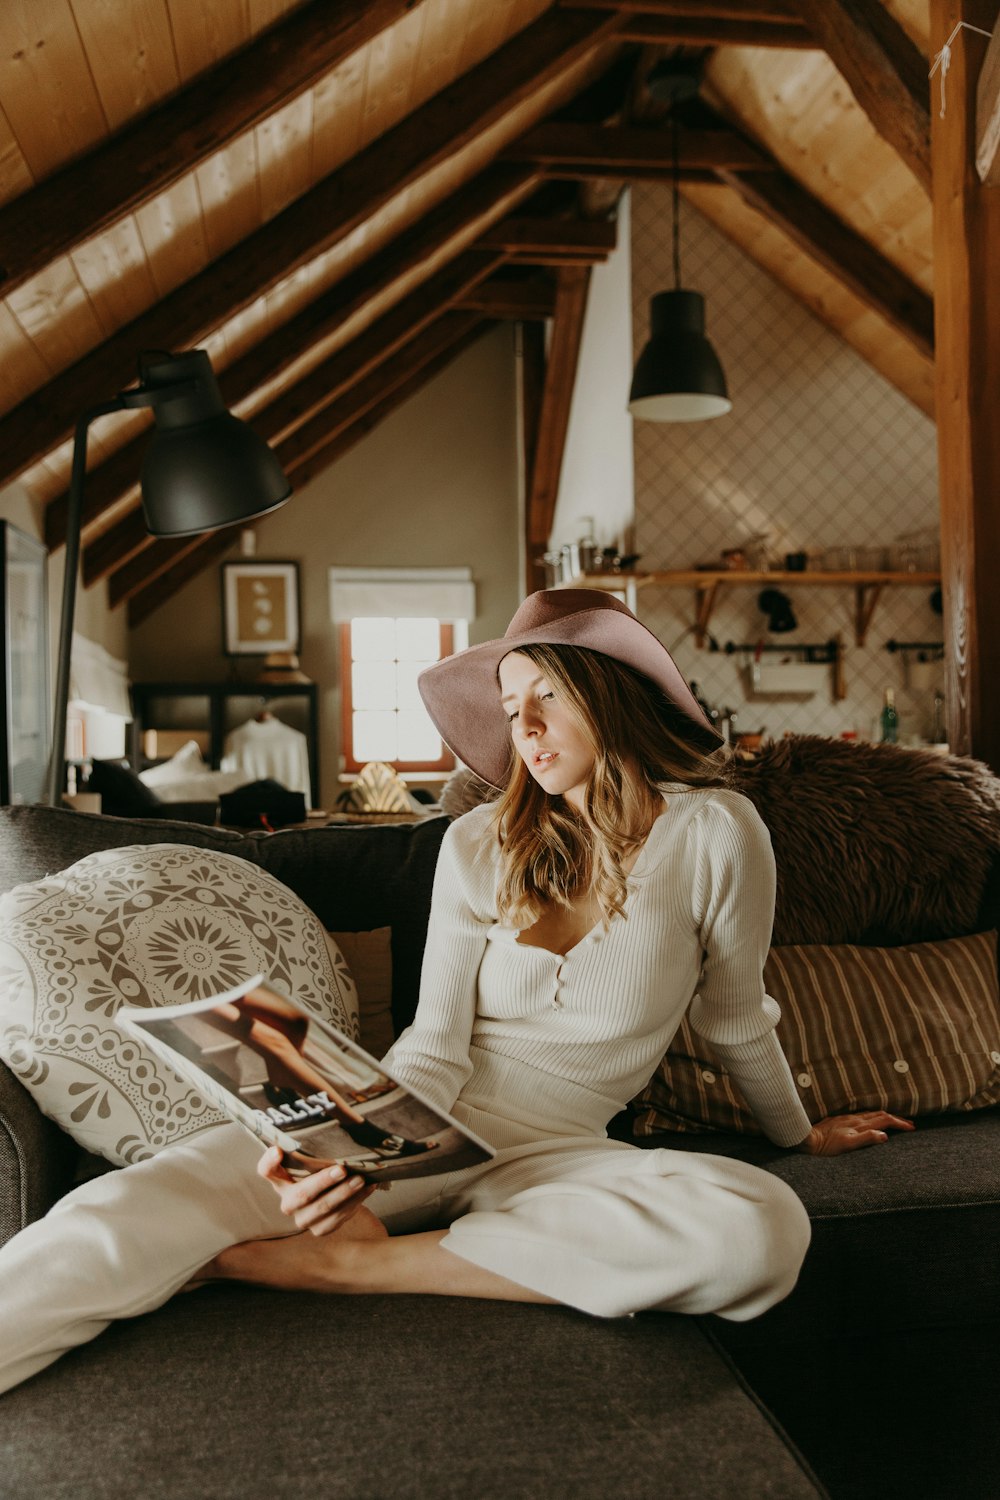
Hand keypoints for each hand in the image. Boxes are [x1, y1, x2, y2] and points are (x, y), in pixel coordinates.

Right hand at [258, 1145, 375, 1235]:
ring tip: (361, 1179)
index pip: (266, 1171)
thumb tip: (334, 1111)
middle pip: (300, 1194)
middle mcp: (288, 1201)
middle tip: (342, 1169)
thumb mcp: (317, 1157)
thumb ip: (317, 1143)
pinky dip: (354, 1203)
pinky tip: (367, 1188)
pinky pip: (336, 1219)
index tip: (277, 1149)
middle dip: (323, 1182)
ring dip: (343, 1194)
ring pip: (321, 1209)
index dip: (269, 1162)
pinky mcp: (319, 1229)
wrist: (339, 1198)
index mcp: (281, 1179)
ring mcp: (303, 1217)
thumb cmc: (325, 1169)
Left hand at [799, 1110, 914, 1154]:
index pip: (884, 1120)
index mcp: (859, 1125)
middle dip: (896, 1119)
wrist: (807, 1139)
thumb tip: (885, 1136)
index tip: (912, 1128)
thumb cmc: (826, 1146)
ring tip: (894, 1121)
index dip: (899, 1123)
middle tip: (909, 1124)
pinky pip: (862, 1117)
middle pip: (880, 1115)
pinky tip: (871, 1122)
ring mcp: (847, 1119)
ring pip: (871, 1114)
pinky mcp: (840, 1120)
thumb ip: (866, 1139)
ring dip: (885, 1117)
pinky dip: (873, 1118)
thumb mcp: (848, 1145)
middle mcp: (854, 1119)